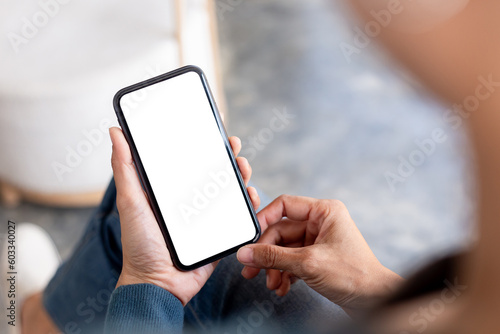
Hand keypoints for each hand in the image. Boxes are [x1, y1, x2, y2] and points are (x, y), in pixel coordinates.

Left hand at [110, 127, 259, 305]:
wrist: (158, 284)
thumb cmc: (139, 245)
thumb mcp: (130, 202)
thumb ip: (124, 168)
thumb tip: (116, 131)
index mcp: (169, 189)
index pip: (188, 158)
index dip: (201, 141)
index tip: (212, 124)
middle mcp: (189, 199)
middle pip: (213, 170)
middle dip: (226, 155)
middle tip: (232, 144)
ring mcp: (206, 215)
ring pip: (228, 189)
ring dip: (240, 174)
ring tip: (243, 166)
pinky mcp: (220, 231)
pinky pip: (238, 214)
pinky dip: (248, 202)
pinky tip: (250, 194)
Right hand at [237, 195, 402, 312]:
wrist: (374, 301)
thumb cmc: (355, 276)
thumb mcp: (308, 263)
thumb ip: (273, 257)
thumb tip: (246, 253)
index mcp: (324, 211)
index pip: (284, 205)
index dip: (264, 219)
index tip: (250, 237)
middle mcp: (320, 222)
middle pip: (280, 231)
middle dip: (267, 254)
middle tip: (251, 269)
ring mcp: (318, 240)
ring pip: (284, 249)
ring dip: (274, 267)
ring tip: (270, 283)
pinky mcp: (316, 258)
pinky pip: (291, 261)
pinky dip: (283, 274)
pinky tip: (281, 287)